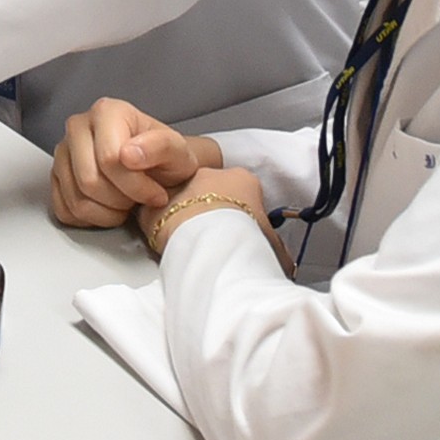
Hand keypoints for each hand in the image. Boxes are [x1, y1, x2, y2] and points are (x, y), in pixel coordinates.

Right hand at [49, 97, 213, 229]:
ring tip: (126, 202)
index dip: (136, 185)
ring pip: (76, 200)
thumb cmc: (166, 160)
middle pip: (89, 180)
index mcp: (106, 112)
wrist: (157, 170)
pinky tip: (109, 208)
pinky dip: (91, 219)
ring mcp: (63, 153)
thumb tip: (128, 154)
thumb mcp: (179, 151)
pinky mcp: (55, 178)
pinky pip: (65, 211)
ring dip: (108, 212)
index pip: (109, 159)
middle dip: (121, 200)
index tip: (156, 192)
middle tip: (139, 198)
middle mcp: (78, 127)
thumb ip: (160, 146)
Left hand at [141, 165, 286, 268]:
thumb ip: (274, 249)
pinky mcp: (154, 205)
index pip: (241, 192)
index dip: (238, 216)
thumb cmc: (245, 239)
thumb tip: (285, 264)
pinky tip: (168, 248)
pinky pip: (156, 217)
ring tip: (190, 247)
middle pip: (207, 192)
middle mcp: (209, 175)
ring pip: (180, 201)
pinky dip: (160, 231)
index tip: (235, 233)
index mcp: (243, 180)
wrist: (212, 242)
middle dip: (206, 213)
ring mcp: (179, 186)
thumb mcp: (271, 245)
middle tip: (210, 240)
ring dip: (182, 219)